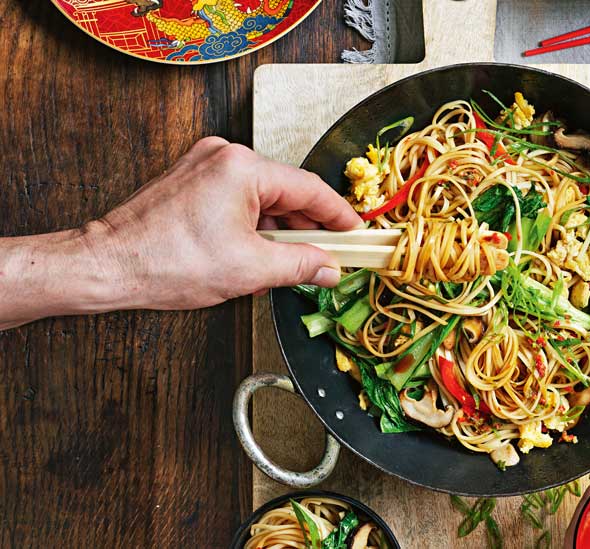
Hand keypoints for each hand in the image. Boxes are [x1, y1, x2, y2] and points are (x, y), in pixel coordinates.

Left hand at [0, 137, 360, 327]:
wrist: (106, 265)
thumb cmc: (167, 263)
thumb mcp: (250, 270)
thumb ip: (301, 265)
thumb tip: (330, 267)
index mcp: (243, 167)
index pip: (309, 190)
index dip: (339, 217)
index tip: (358, 235)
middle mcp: (224, 155)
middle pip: (286, 192)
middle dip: (308, 228)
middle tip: (330, 257)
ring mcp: (204, 164)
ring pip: (262, 197)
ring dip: (279, 231)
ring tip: (289, 266)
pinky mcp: (190, 180)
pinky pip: (238, 199)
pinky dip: (254, 226)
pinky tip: (257, 256)